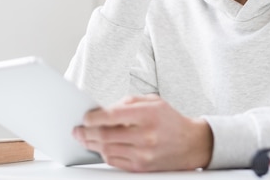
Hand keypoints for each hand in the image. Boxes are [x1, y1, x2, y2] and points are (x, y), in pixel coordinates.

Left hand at [73, 95, 212, 171]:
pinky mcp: (141, 167)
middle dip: (86, 132)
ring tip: (85, 138)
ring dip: (92, 144)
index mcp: (148, 114)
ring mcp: (143, 153)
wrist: (191, 144)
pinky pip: (114, 161)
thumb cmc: (170, 120)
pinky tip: (101, 147)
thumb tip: (103, 110)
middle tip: (78, 130)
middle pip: (105, 135)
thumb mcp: (153, 101)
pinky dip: (104, 153)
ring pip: (107, 149)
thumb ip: (128, 102)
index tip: (85, 117)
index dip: (93, 117)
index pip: (112, 115)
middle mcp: (146, 135)